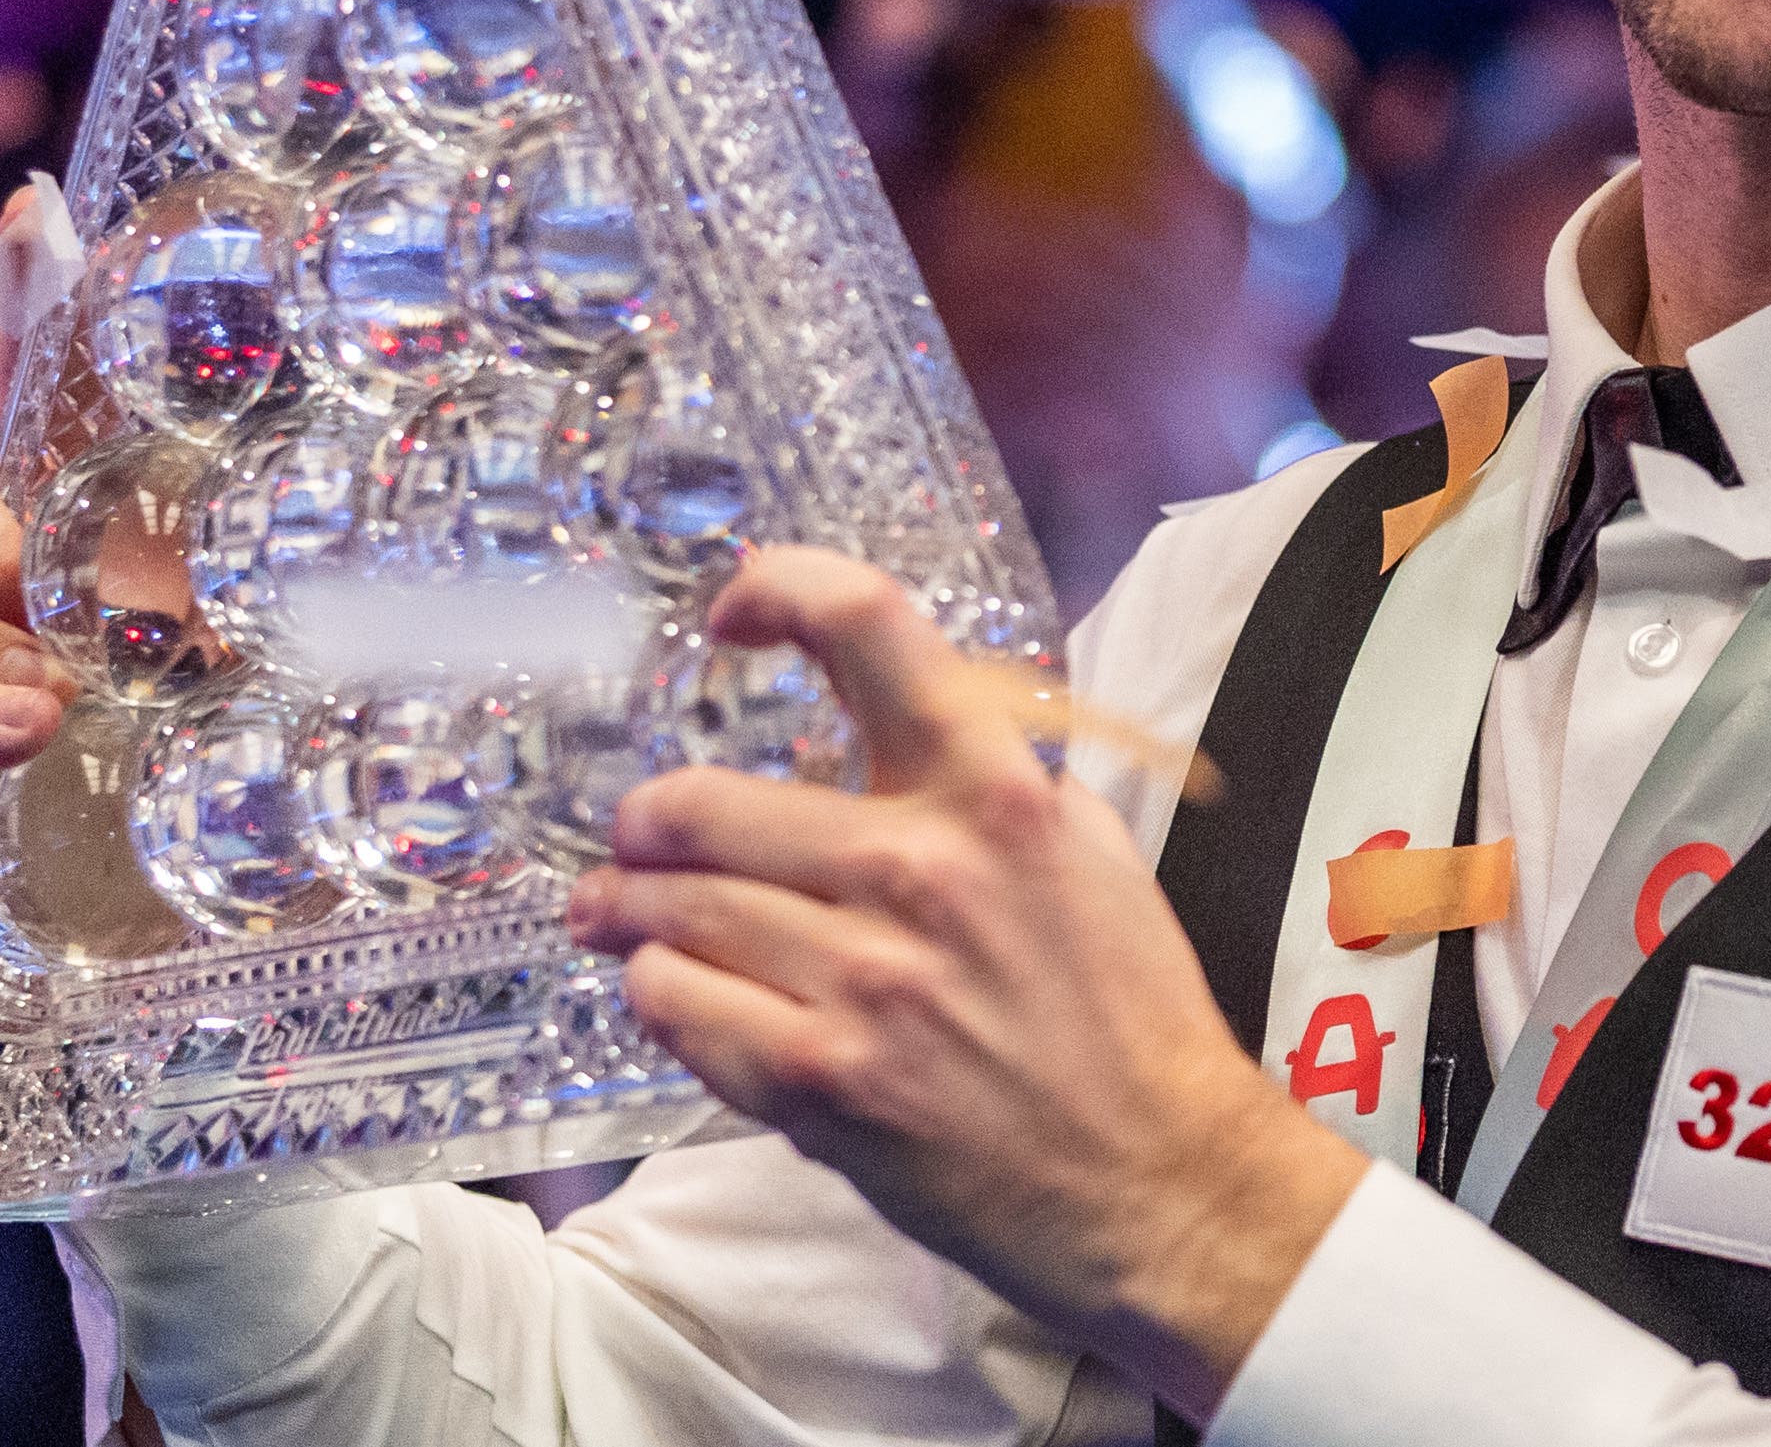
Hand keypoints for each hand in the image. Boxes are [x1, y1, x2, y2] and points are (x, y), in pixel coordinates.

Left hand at [570, 550, 1367, 1420]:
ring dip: (626, 906)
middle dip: (649, 819)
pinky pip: (678, 1009)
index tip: (735, 613)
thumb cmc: (1130, 1018)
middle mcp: (921, 869)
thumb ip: (997, 780)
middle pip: (706, 801)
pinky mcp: (819, 1084)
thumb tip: (910, 722)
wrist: (1158, 1180)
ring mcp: (862, 981)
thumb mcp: (1092, 853)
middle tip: (638, 833)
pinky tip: (665, 987)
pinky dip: (657, 992)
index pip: (866, 626)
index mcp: (997, 791)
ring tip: (612, 909)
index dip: (777, 590)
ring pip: (672, 910)